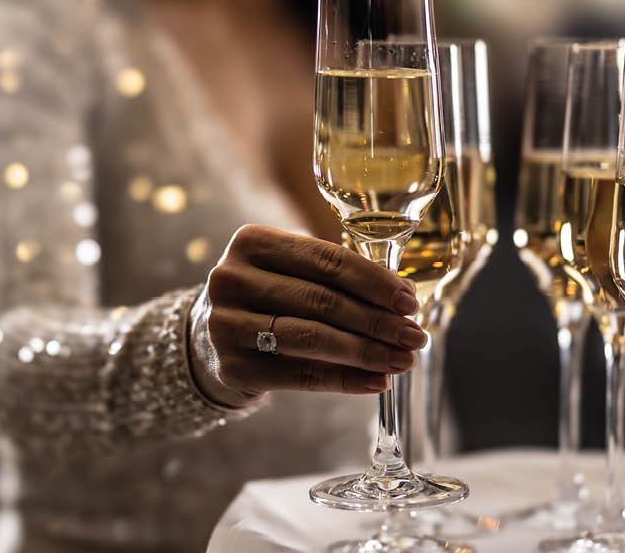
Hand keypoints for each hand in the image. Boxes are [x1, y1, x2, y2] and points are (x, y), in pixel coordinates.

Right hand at [188, 224, 427, 407]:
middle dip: (377, 321)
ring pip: (313, 339)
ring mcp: (226, 324)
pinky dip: (344, 380)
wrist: (210, 338)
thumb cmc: (266, 299)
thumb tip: (403, 300)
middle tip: (414, 336)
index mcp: (251, 242)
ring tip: (401, 361)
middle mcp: (231, 278)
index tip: (409, 301)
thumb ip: (336, 278)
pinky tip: (375, 382)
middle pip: (322, 301)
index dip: (374, 281)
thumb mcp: (289, 272)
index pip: (326, 259)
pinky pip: (301, 376)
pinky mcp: (232, 367)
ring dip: (366, 352)